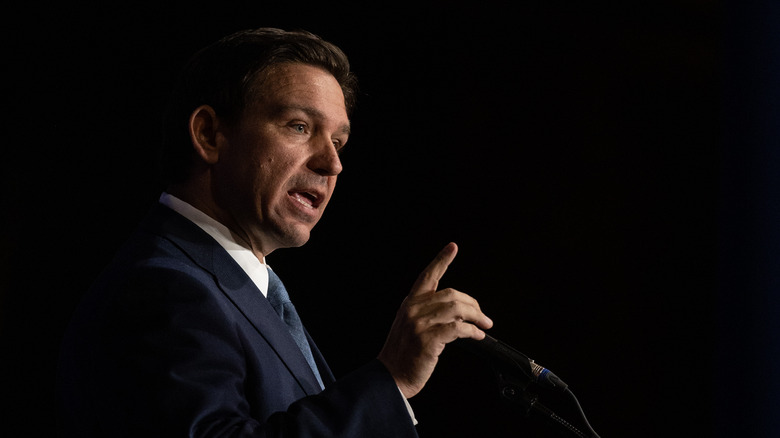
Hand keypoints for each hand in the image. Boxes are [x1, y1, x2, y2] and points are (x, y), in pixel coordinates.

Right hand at [377, 242, 492, 397]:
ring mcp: (419, 324)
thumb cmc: (403, 354)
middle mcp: (413, 309)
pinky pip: (458, 329)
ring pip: (457, 309)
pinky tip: (477, 336)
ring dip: (476, 317)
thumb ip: (428, 313)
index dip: (441, 260)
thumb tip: (459, 312)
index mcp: (409, 303)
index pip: (427, 275)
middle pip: (452, 294)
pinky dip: (472, 331)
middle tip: (483, 317)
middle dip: (473, 305)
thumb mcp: (410, 326)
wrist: (391, 377)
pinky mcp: (428, 339)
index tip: (452, 247)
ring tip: (484, 326)